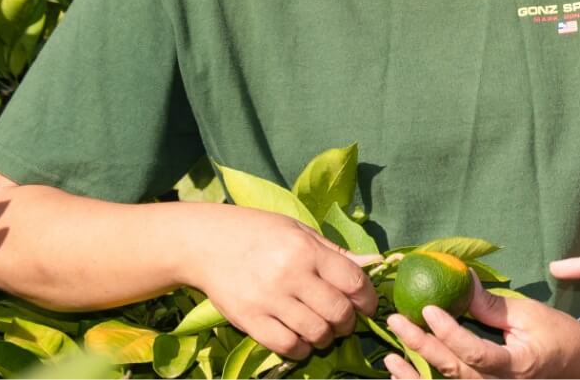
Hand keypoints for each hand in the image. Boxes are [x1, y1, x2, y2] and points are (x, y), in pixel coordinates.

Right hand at [173, 204, 379, 361]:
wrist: (204, 243)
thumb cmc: (257, 232)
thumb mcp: (299, 231)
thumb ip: (336, 252)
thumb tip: (375, 262)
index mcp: (306, 250)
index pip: (353, 282)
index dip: (367, 298)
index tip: (366, 305)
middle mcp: (289, 275)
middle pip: (337, 312)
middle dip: (348, 322)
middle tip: (344, 321)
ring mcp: (267, 299)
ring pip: (315, 333)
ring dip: (326, 337)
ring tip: (322, 330)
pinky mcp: (248, 319)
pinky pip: (286, 346)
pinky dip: (300, 348)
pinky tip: (300, 339)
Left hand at [380, 288, 579, 378]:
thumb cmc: (558, 335)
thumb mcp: (529, 314)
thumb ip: (491, 305)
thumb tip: (461, 280)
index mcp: (517, 366)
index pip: (475, 353)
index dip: (449, 332)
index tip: (428, 308)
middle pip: (454, 371)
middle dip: (422, 346)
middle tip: (397, 321)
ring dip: (415, 373)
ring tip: (390, 356)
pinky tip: (402, 372)